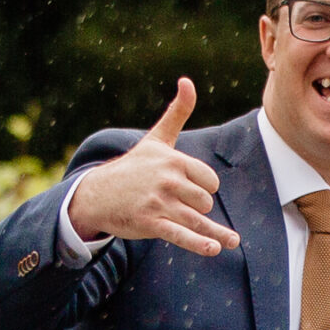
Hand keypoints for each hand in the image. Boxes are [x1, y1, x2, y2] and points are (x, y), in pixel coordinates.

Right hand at [67, 79, 235, 258]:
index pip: (210, 181)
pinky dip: (199, 243)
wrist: (97, 194)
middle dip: (198, 207)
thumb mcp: (156, 139)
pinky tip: (215, 249)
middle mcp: (167, 180)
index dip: (204, 188)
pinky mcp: (150, 223)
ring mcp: (159, 203)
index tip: (188, 188)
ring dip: (214, 233)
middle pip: (205, 202)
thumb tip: (188, 81)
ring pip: (197, 219)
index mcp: (173, 160)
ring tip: (231, 241)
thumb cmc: (133, 167)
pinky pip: (181, 235)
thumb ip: (177, 112)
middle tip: (178, 207)